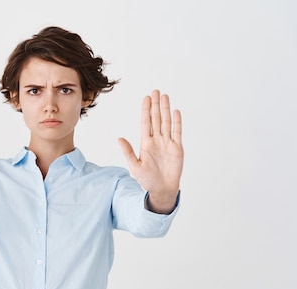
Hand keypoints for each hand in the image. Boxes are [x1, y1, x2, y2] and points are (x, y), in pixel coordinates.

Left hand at [118, 90, 182, 212]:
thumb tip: (119, 138)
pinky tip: (176, 111)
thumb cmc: (147, 179)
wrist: (162, 189)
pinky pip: (177, 132)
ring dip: (166, 109)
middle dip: (156, 105)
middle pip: (156, 119)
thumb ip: (128, 151)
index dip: (146, 110)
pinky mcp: (177, 148)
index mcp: (146, 143)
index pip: (146, 122)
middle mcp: (157, 140)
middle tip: (155, 91)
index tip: (146, 98)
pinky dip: (177, 122)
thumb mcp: (134, 166)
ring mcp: (167, 143)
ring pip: (166, 122)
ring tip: (165, 96)